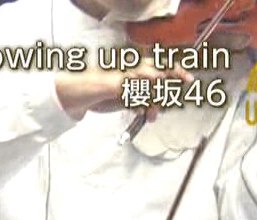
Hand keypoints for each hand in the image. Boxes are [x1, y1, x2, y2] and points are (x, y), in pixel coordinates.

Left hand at [54, 60, 194, 119]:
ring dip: (155, 106)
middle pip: (159, 82)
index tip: (186, 81)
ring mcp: (131, 88)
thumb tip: (153, 82)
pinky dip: (146, 110)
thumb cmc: (87, 84)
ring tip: (151, 116)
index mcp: (132, 67)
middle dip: (164, 94)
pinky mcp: (125, 99)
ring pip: (152, 96)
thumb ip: (133, 83)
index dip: (175, 72)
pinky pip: (142, 104)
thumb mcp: (111, 84)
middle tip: (162, 106)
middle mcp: (135, 76)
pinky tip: (145, 115)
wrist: (70, 98)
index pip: (159, 67)